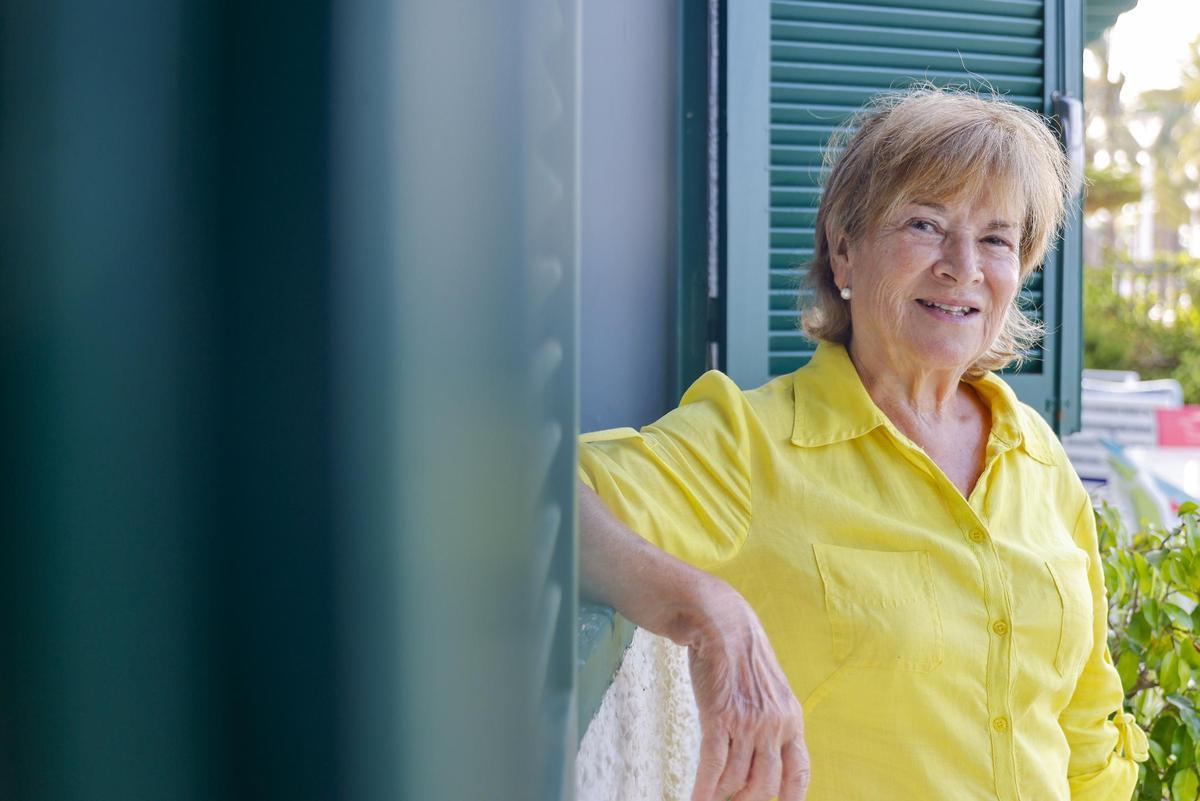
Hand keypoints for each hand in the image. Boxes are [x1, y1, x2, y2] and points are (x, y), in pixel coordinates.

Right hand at [687, 582, 809, 800]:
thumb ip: (773, 720)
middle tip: (731, 800)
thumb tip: (765, 754)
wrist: (721, 623)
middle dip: (747, 799)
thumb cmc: (742, 654)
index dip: (790, 798)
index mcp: (791, 719)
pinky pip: (712, 767)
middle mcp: (773, 725)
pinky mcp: (718, 718)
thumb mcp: (771, 689)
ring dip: (721, 795)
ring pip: (735, 780)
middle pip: (764, 784)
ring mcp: (747, 723)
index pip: (798, 772)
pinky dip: (704, 790)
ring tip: (711, 799)